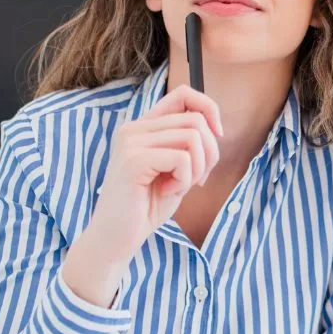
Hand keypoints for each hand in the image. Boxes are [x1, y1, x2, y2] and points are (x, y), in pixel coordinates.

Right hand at [62, 85, 222, 305]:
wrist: (115, 238)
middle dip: (209, 153)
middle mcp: (134, 128)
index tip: (217, 135)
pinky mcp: (133, 160)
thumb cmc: (145, 207)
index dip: (209, 109)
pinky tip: (168, 192)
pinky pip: (182, 159)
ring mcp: (131, 142)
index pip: (183, 94)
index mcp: (143, 127)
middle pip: (195, 120)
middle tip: (198, 179)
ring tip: (180, 186)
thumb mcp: (174, 171)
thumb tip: (215, 129)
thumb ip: (188, 147)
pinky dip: (185, 180)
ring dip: (197, 168)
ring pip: (192, 137)